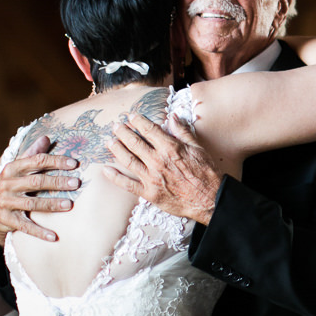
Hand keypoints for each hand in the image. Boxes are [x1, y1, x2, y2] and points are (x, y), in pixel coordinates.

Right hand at [0, 135, 80, 245]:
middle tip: (76, 183)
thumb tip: (47, 137)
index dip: (55, 161)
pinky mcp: (6, 220)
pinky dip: (40, 232)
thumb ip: (31, 153)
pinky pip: (25, 226)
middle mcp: (7, 185)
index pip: (36, 161)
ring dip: (51, 204)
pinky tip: (54, 236)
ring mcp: (6, 203)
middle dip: (57, 182)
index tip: (74, 164)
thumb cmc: (9, 185)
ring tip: (69, 205)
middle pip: (36, 182)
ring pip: (32, 204)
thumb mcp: (16, 168)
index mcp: (12, 169)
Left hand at [103, 113, 221, 225]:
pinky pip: (128, 185)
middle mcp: (158, 161)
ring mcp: (152, 178)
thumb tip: (173, 117)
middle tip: (115, 126)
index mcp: (170, 148)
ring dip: (116, 149)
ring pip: (128, 160)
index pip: (149, 130)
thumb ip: (183, 132)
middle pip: (134, 143)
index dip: (138, 121)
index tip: (131, 117)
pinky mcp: (149, 193)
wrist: (209, 199)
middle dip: (122, 132)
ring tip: (109, 141)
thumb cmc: (205, 173)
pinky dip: (115, 178)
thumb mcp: (197, 148)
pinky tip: (106, 170)